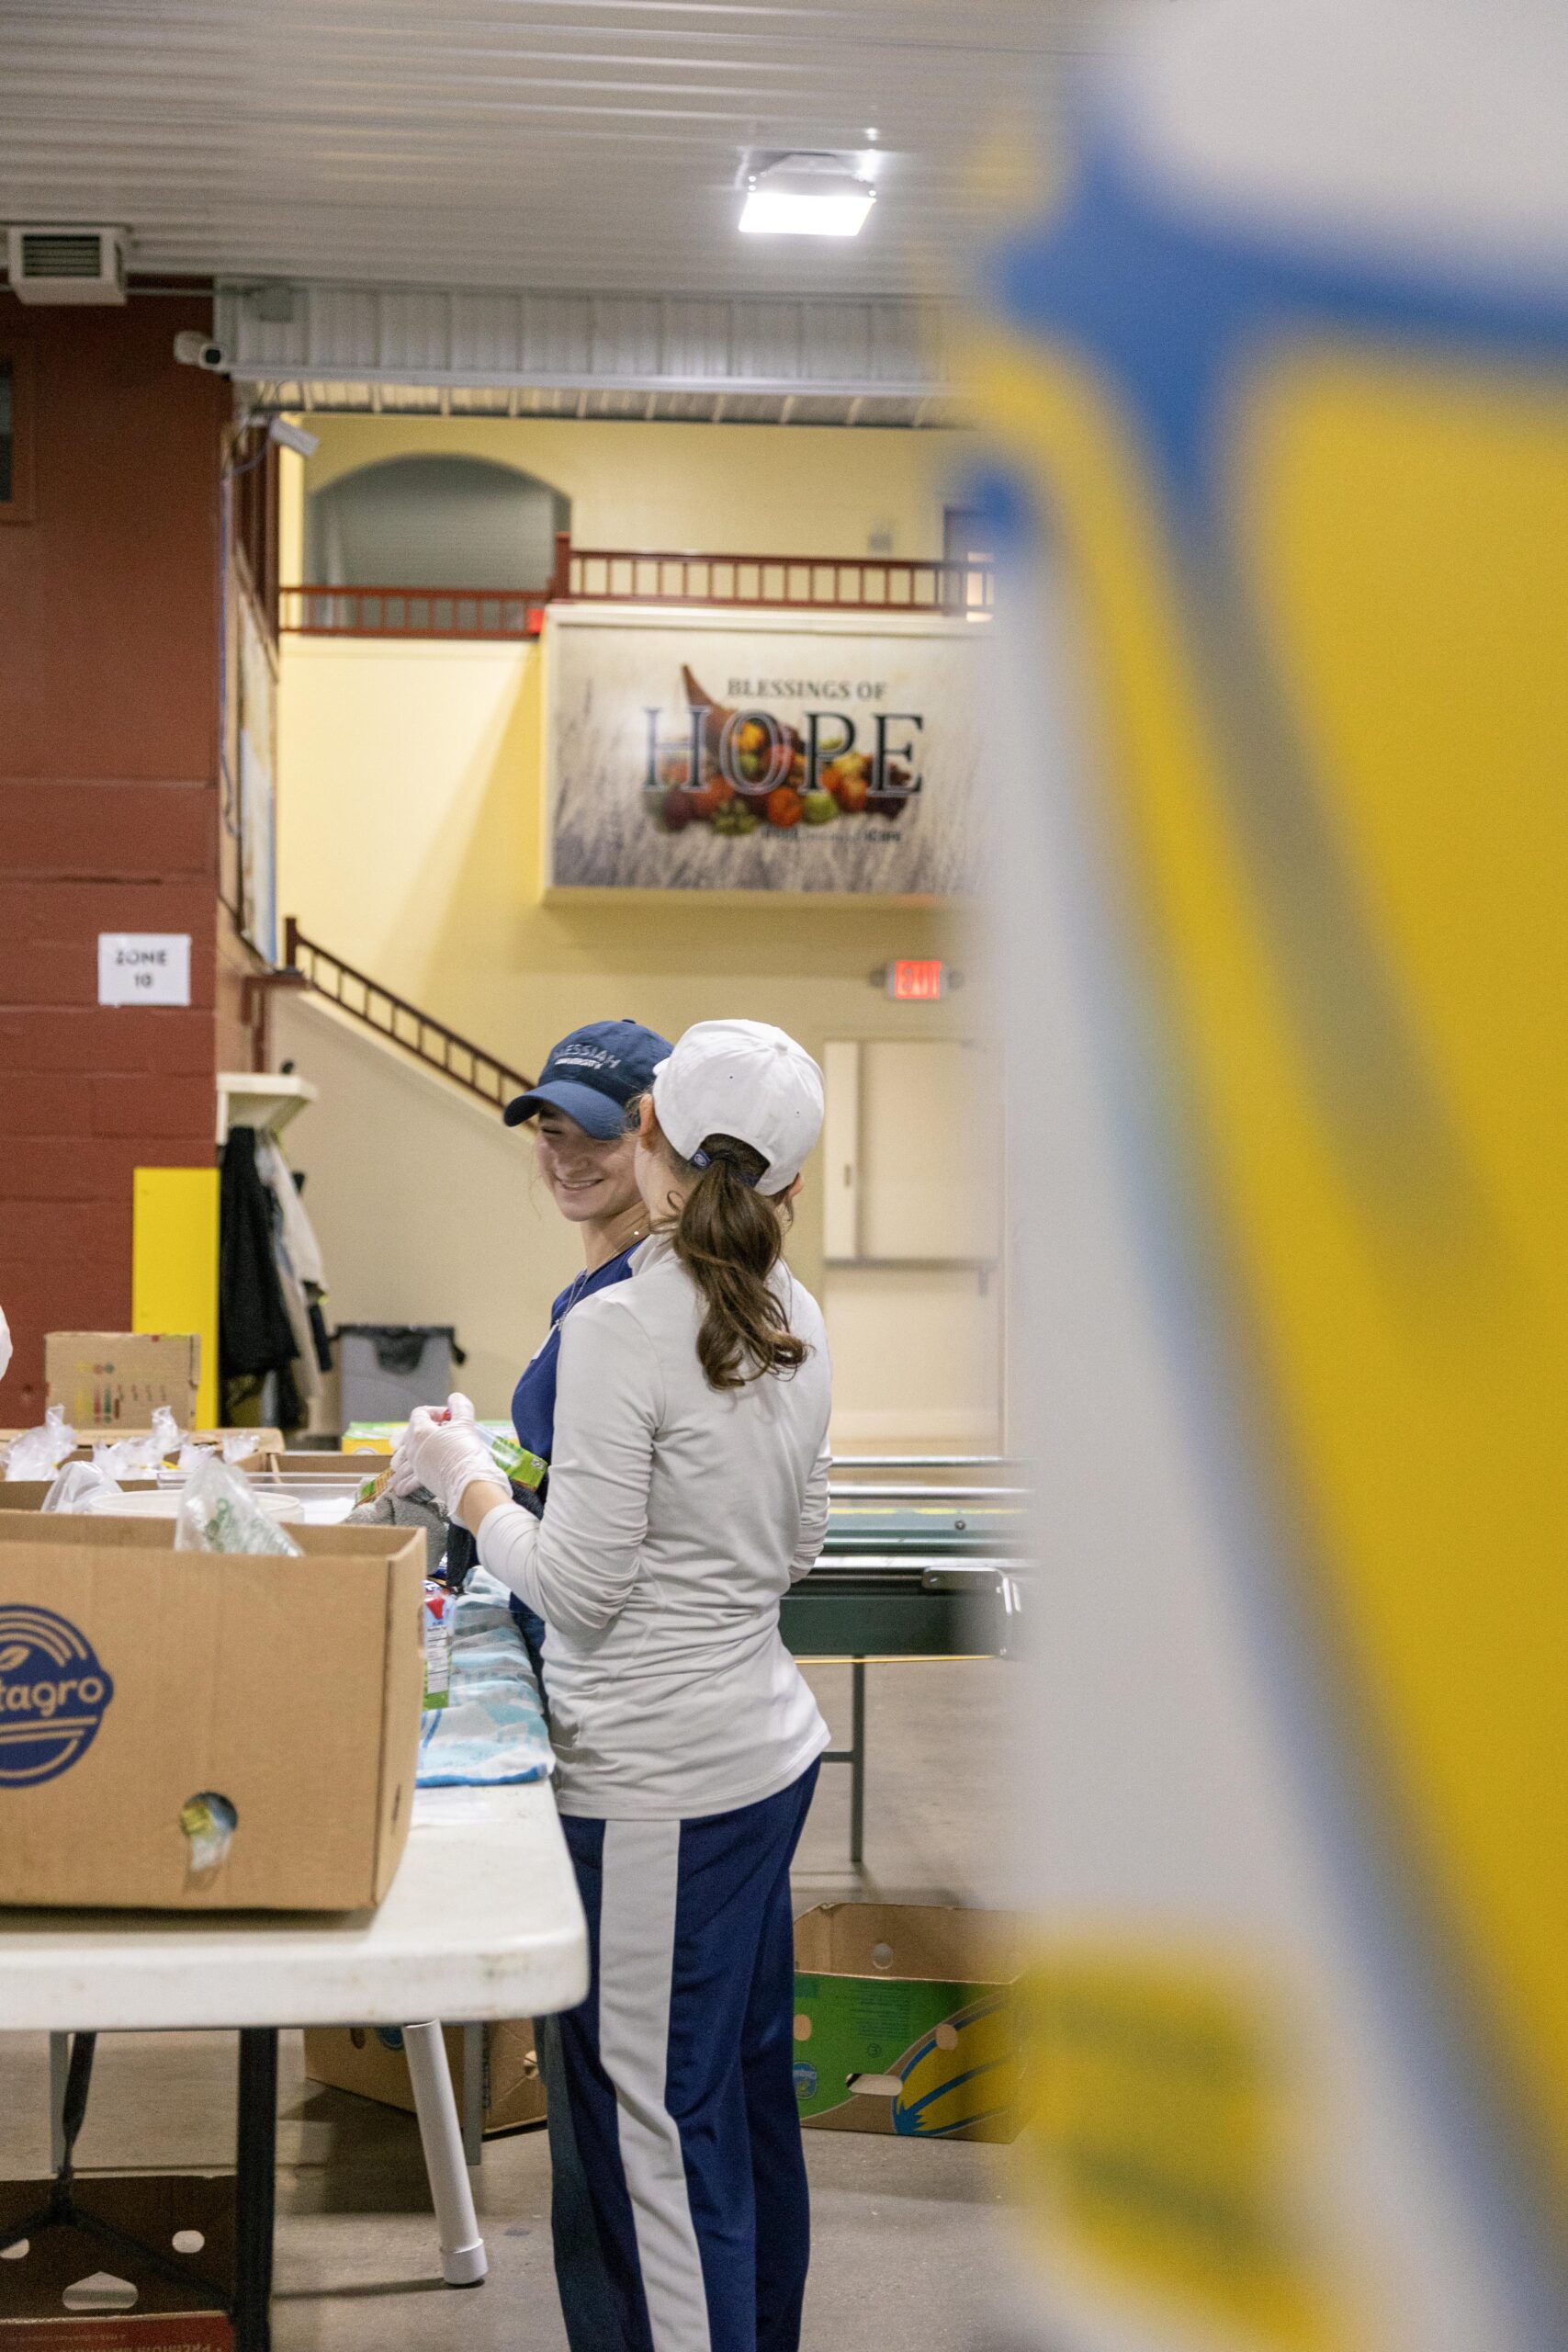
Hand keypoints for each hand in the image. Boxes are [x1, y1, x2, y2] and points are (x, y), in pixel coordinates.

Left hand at [389, 1394, 497, 1516]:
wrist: (468, 1482)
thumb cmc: (465, 1451)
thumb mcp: (465, 1423)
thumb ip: (460, 1408)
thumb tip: (455, 1398)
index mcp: (420, 1431)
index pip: (420, 1413)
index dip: (434, 1411)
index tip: (449, 1417)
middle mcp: (413, 1448)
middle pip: (408, 1434)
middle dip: (420, 1431)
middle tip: (437, 1433)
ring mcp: (415, 1465)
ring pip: (403, 1460)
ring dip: (403, 1459)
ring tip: (401, 1464)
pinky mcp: (421, 1479)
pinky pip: (408, 1480)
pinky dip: (403, 1483)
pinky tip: (398, 1488)